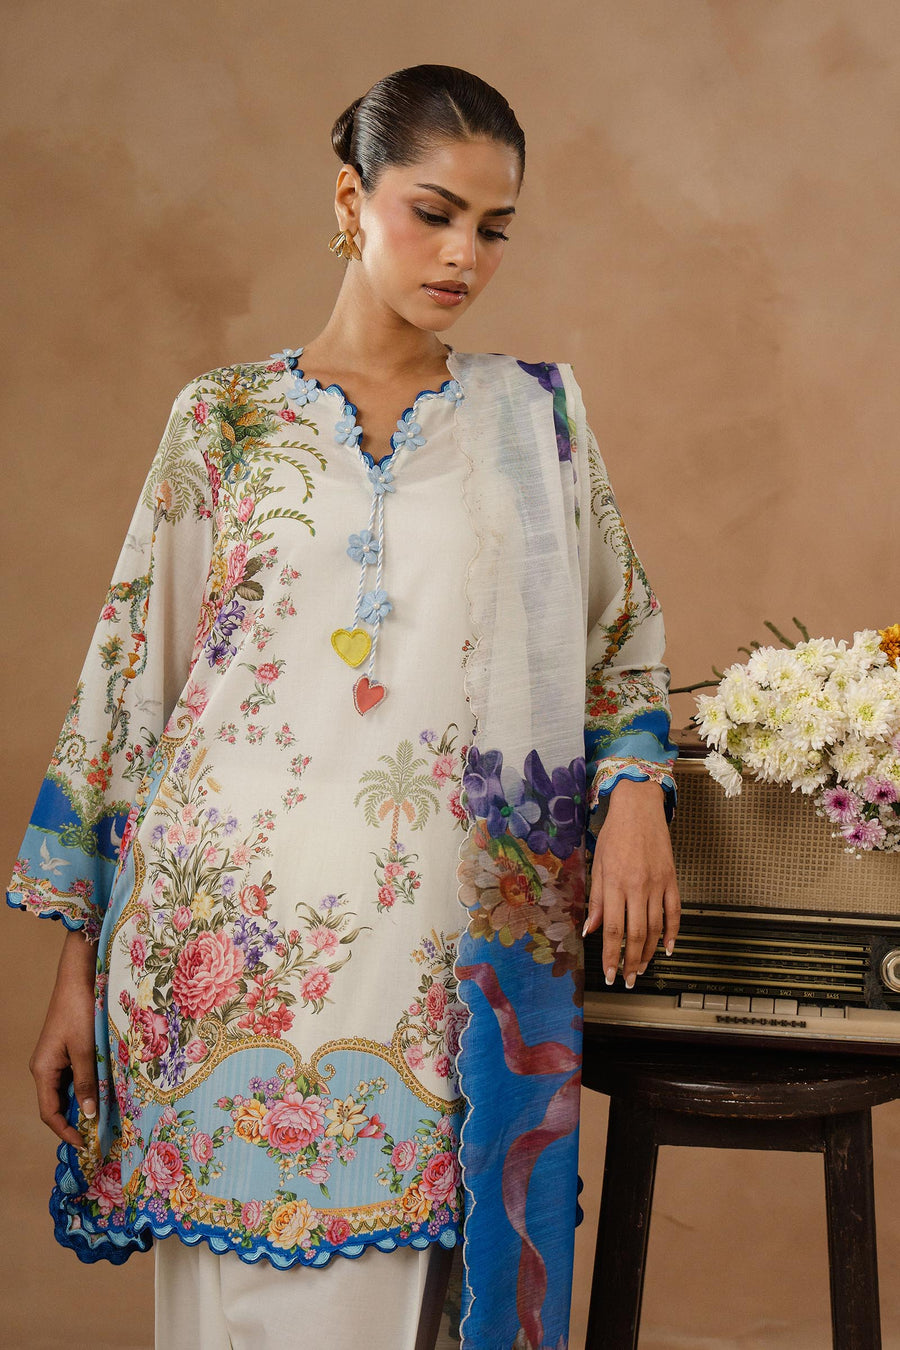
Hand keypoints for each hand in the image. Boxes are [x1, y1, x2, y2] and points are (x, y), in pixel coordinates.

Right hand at [30, 927, 98, 1147]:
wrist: (79, 976)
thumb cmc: (80, 1010)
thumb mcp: (86, 1048)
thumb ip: (87, 1081)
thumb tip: (88, 1114)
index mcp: (43, 1069)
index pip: (49, 1112)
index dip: (65, 1131)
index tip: (85, 1144)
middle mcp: (45, 1066)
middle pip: (58, 1103)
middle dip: (77, 1120)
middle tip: (100, 1134)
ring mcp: (56, 1058)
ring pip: (69, 1089)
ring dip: (85, 1102)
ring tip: (106, 1115)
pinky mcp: (68, 1049)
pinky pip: (76, 1075)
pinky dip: (89, 1085)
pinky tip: (105, 1089)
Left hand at [583, 778, 679, 987]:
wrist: (640, 808)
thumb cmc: (614, 835)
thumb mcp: (598, 865)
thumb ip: (596, 900)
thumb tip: (590, 931)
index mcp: (615, 884)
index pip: (612, 930)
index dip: (610, 956)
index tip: (609, 975)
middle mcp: (638, 887)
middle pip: (636, 934)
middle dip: (631, 962)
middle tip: (628, 981)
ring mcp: (658, 884)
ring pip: (656, 928)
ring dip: (649, 953)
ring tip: (642, 970)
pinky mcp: (672, 880)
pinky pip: (675, 913)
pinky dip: (673, 933)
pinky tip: (669, 949)